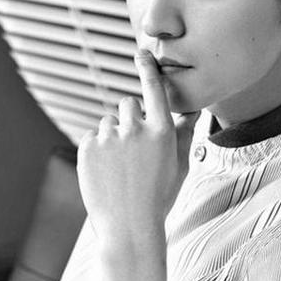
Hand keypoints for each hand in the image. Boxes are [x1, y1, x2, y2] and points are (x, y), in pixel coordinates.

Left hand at [77, 50, 199, 254]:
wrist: (129, 228)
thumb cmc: (159, 198)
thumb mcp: (180, 166)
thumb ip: (185, 134)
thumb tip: (193, 112)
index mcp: (162, 131)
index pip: (154, 89)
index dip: (147, 67)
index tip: (142, 52)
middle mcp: (136, 129)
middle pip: (128, 104)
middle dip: (129, 119)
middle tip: (132, 148)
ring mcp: (109, 137)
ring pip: (108, 122)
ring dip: (112, 137)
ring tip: (118, 167)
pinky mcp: (87, 147)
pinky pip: (92, 137)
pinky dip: (96, 150)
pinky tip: (105, 172)